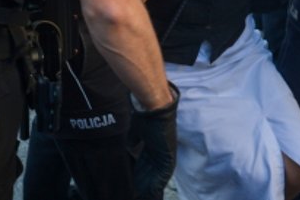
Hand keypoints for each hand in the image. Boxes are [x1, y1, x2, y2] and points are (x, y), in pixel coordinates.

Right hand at [130, 84, 179, 199]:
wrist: (155, 107)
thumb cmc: (145, 115)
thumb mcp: (136, 130)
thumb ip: (134, 140)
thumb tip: (129, 147)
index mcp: (153, 144)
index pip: (146, 162)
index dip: (140, 173)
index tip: (134, 181)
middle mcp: (161, 150)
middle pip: (152, 171)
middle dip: (145, 182)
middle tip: (138, 193)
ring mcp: (166, 152)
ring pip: (158, 174)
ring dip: (151, 185)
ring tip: (144, 195)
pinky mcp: (169, 154)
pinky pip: (164, 173)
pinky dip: (158, 182)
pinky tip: (153, 190)